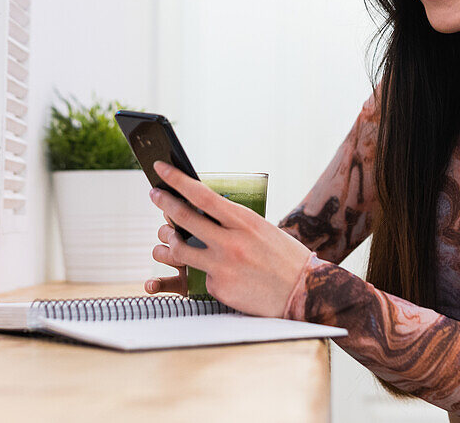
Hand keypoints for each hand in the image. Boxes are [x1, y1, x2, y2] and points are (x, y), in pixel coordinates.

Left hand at [145, 161, 311, 316]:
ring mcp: (223, 266)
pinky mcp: (219, 288)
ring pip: (178, 250)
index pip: (202, 194)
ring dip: (165, 243)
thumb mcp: (260, 228)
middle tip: (154, 194)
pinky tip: (214, 274)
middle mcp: (231, 242)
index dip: (176, 179)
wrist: (304, 291)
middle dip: (163, 202)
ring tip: (164, 241)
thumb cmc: (282, 256)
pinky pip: (198, 277)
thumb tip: (202, 208)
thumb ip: (231, 221)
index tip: (160, 168)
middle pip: (184, 217)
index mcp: (243, 221)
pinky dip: (201, 273)